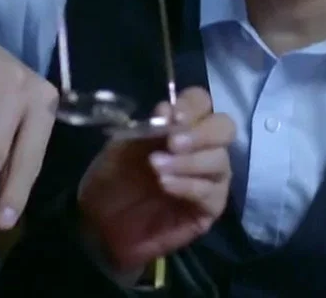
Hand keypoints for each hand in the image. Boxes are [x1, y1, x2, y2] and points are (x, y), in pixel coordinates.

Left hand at [76, 87, 233, 277]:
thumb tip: (168, 110)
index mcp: (181, 126)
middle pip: (224, 128)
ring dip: (187, 161)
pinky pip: (210, 192)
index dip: (191, 105)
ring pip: (220, 161)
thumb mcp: (123, 145)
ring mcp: (210, 178)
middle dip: (200, 133)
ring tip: (156, 168)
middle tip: (172, 143)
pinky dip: (187, 185)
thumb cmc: (113, 178)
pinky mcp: (209, 209)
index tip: (170, 116)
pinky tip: (165, 185)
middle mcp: (202, 148)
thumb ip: (148, 127)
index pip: (201, 103)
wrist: (101, 222)